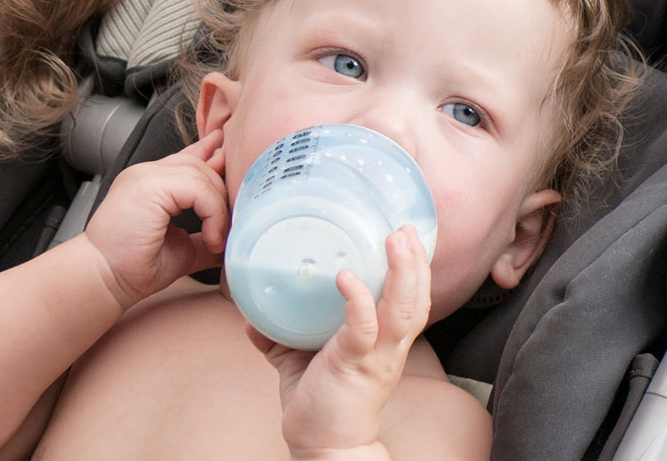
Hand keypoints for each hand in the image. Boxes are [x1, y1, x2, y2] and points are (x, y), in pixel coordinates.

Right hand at [83, 128, 229, 308]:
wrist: (104, 277)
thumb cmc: (133, 267)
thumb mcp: (181, 247)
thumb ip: (204, 236)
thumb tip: (233, 242)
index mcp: (149, 183)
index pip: (185, 158)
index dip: (209, 154)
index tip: (226, 156)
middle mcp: (146, 173)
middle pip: (199, 164)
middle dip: (222, 191)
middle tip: (233, 222)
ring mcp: (145, 176)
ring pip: (201, 174)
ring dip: (218, 208)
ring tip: (217, 238)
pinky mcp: (150, 186)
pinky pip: (197, 188)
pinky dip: (212, 213)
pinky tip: (211, 237)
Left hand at [249, 226, 430, 459]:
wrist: (324, 447)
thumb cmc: (318, 404)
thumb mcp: (297, 362)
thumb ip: (280, 338)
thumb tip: (251, 318)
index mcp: (381, 343)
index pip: (408, 300)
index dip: (412, 270)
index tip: (407, 236)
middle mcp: (387, 348)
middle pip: (415, 299)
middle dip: (415, 262)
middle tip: (408, 228)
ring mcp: (375, 358)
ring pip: (402, 310)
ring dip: (403, 273)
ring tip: (396, 240)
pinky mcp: (355, 368)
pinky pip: (363, 331)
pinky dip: (360, 303)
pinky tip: (347, 279)